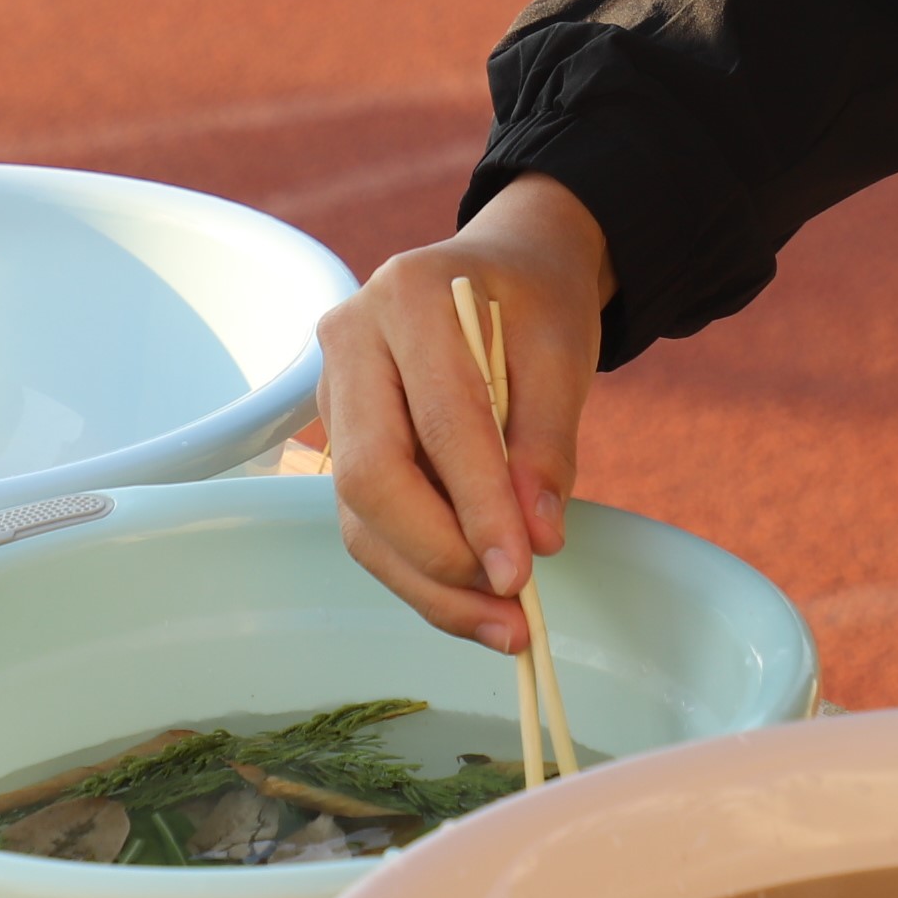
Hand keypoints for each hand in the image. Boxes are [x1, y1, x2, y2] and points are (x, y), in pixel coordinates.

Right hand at [314, 172, 612, 652]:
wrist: (505, 270)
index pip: (439, 420)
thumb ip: (547, 441)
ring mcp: (336, 395)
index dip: (479, 505)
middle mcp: (349, 343)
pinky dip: (420, 574)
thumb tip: (537, 537)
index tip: (522, 572)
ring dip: (430, 584)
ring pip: (361, 516)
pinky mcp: (342, 443)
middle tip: (512, 608)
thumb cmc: (535, 304)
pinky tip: (474, 605)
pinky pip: (369, 523)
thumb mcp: (562, 352)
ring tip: (504, 628)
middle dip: (441, 555)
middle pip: (373, 475)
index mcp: (406, 297)